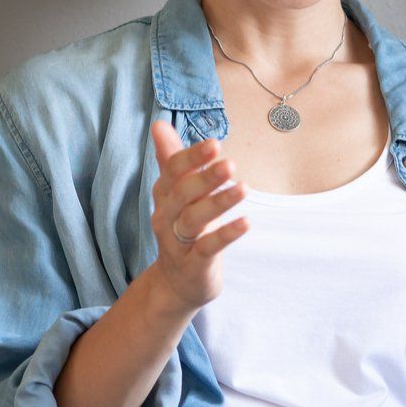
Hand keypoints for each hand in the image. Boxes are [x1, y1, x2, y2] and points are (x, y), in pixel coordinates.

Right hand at [145, 119, 249, 311]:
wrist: (176, 282)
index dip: (192, 157)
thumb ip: (171, 160)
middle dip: (206, 177)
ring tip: (243, 188)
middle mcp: (166, 217)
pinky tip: (246, 223)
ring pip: (195, 219)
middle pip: (183, 194)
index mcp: (165, 196)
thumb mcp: (176, 194)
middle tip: (230, 163)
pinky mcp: (194, 264)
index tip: (215, 144)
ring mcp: (178, 243)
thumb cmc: (182, 229)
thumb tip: (158, 123)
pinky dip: (226, 235)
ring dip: (219, 202)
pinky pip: (208, 248)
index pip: (173, 171)